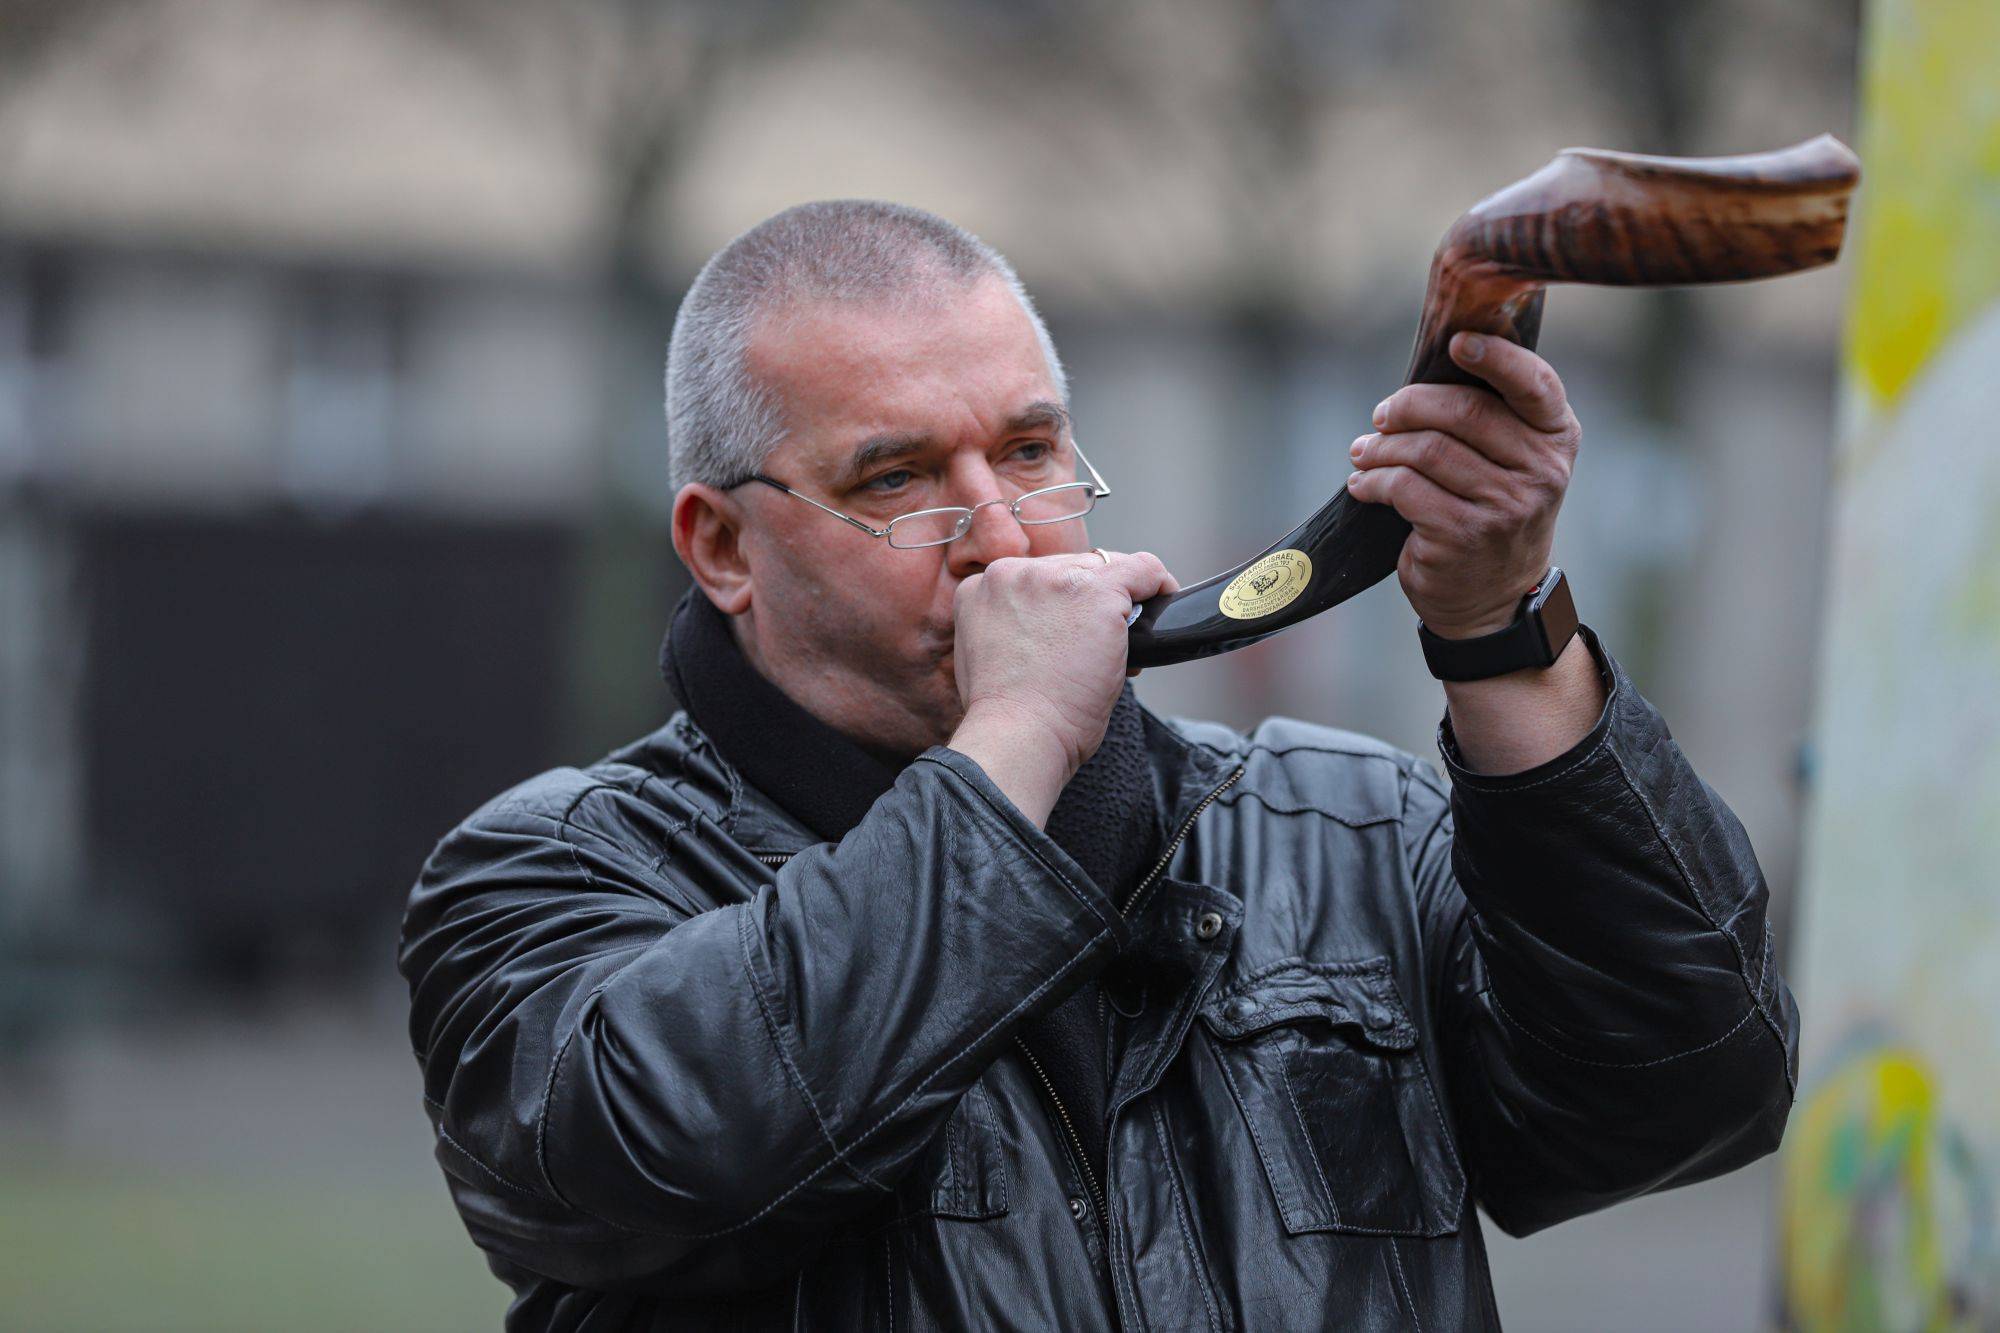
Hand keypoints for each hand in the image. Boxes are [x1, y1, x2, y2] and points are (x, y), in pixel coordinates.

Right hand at [947, 550, 1176, 820]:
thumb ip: (1008, 629)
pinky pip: (1143, 570)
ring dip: (1121, 600)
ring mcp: (1054, 578)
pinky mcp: (1096, 592)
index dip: (1061, 604)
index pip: (1037, 577)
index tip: (1072, 636)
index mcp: (981, 587)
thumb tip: (1045, 633)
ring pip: (1106, 567)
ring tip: (1122, 644)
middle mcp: (1012, 573)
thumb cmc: (1007, 718)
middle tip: (1100, 649)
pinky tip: (1164, 604)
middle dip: (1092, 603)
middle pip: (1073, 567)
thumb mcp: (983, 659)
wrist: (1018, 736)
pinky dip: (1158, 586)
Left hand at [1345, 333, 1579, 637]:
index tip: (1456, 342)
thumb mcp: (1512, 464)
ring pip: (1425, 450)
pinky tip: (1363, 485)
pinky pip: (1403, 488)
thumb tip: (1420, 376)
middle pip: (1462, 412)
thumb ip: (1490, 418)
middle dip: (1408, 406)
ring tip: (1364, 452)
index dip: (1495, 355)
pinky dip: (1372, 482)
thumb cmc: (1492, 513)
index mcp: (1556, 439)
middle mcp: (1540, 471)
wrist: (1492, 599)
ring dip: (1381, 447)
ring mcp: (1504, 505)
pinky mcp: (1463, 534)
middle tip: (1381, 416)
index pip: (1534, 383)